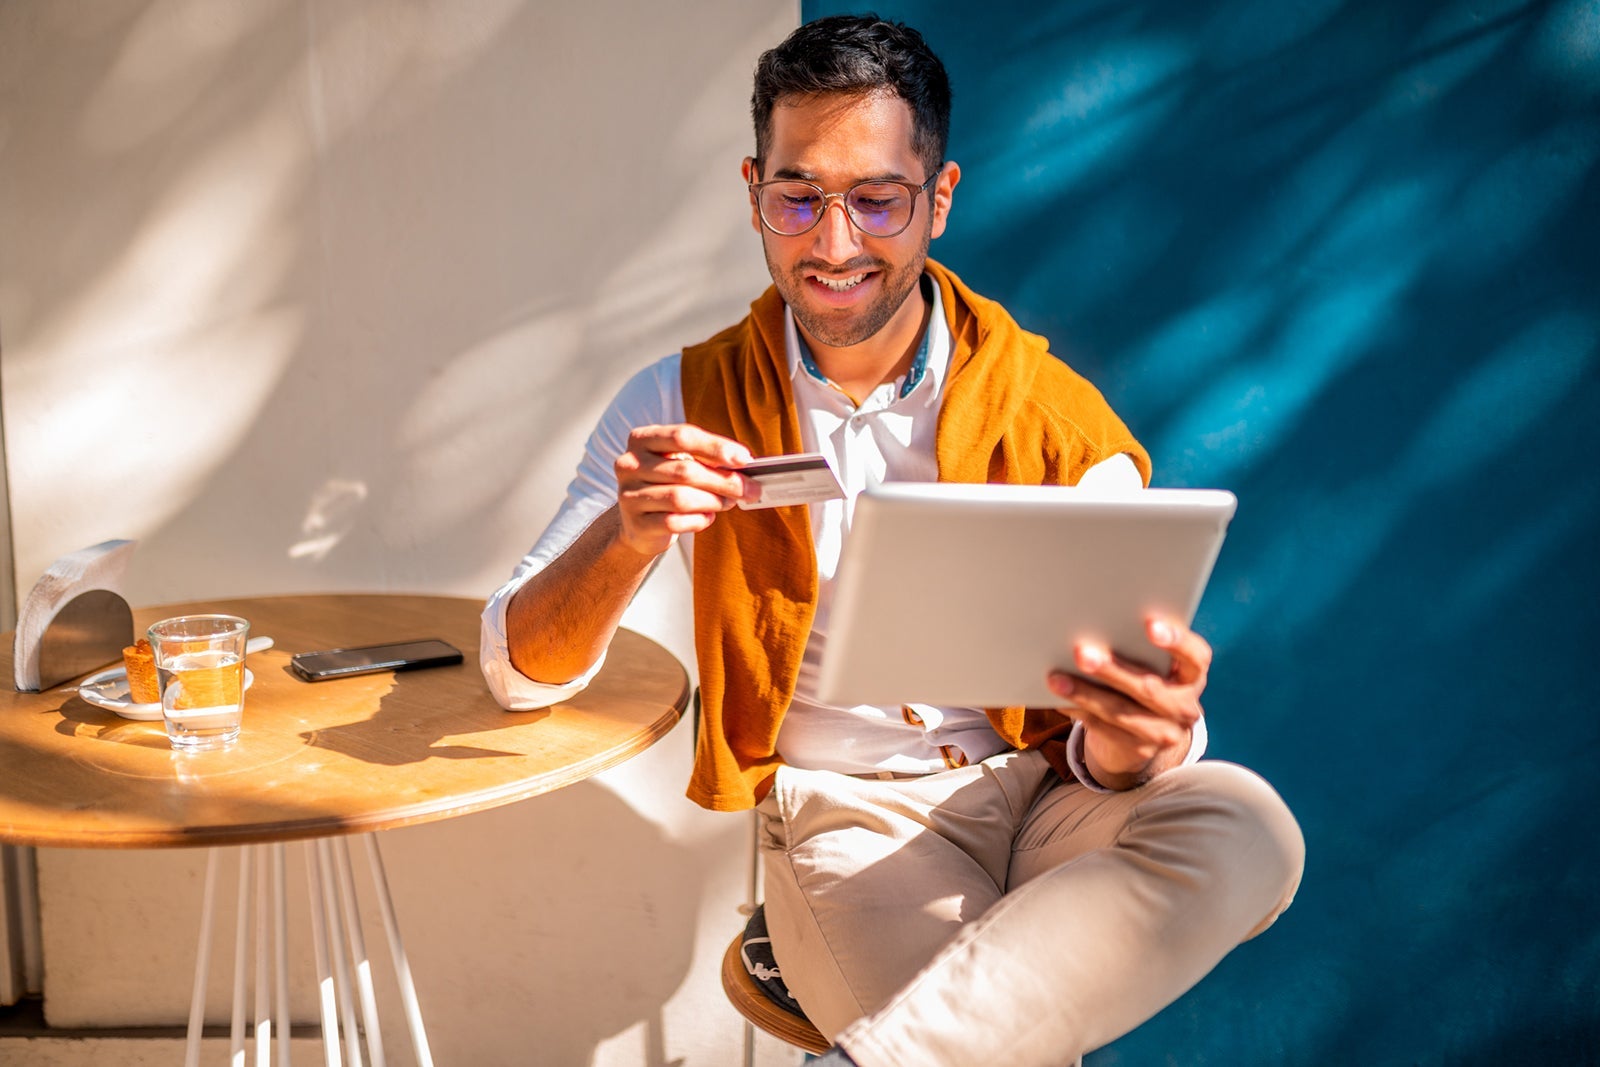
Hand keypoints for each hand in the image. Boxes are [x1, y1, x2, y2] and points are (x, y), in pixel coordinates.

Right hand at [613, 424, 757, 556]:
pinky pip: (675, 522)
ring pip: (681, 498)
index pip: (682, 436)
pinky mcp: (635, 524)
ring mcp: (628, 495)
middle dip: (724, 480)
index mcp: (641, 439)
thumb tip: (743, 463)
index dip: (716, 447)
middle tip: (750, 489)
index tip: (744, 459)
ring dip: (713, 501)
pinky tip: (708, 517)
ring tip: (729, 502)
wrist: (639, 522)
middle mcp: (629, 464)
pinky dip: (699, 520)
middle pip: (685, 470)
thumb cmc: (667, 485)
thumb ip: (706, 459)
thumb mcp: (681, 462)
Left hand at [1047, 616, 1210, 788]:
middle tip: (1081, 653)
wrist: (1144, 734)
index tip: (1149, 624)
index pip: (1195, 656)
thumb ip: (1140, 647)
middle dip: (1112, 670)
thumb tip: (1095, 624)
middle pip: (1149, 687)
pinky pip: (1103, 728)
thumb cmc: (1144, 679)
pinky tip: (1057, 698)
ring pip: (1120, 711)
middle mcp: (1185, 707)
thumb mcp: (1154, 665)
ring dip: (1085, 694)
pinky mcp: (1139, 750)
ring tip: (1056, 678)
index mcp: (1193, 675)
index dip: (1176, 641)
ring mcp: (1164, 733)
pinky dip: (1077, 711)